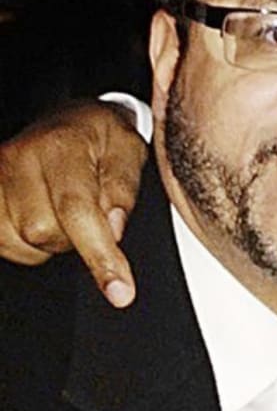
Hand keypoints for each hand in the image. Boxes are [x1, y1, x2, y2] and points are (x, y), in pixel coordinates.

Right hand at [0, 101, 147, 305]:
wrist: (69, 118)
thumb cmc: (103, 138)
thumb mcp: (130, 153)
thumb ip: (123, 191)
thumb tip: (113, 230)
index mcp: (62, 145)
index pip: (78, 210)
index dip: (100, 256)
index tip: (120, 292)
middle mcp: (20, 158)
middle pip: (45, 233)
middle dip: (76, 236)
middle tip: (91, 213)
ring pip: (23, 243)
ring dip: (51, 240)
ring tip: (65, 210)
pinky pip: (5, 243)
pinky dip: (28, 242)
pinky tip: (42, 216)